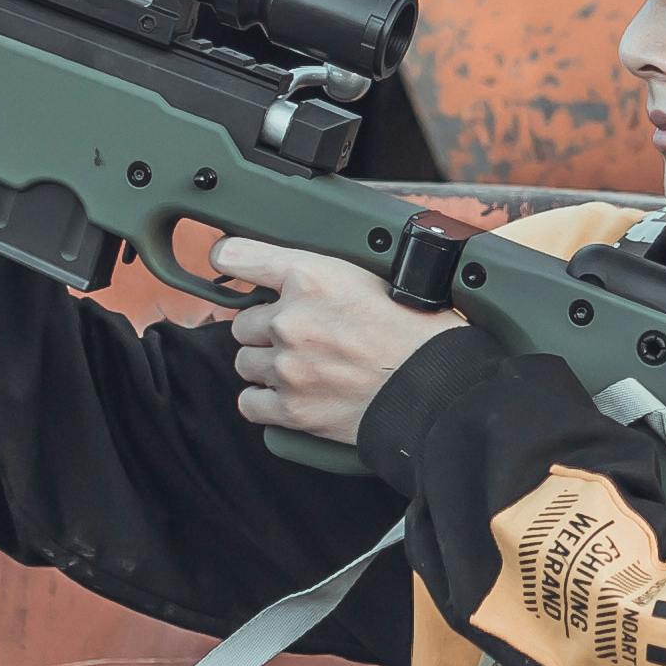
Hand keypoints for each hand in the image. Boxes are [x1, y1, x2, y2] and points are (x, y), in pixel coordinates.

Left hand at [210, 236, 450, 446]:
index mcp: (313, 276)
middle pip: (243, 321)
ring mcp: (288, 367)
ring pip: (245, 361)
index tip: (226, 262)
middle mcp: (291, 319)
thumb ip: (328, 275)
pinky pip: (250, 402)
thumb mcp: (377, 277)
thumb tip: (301, 275)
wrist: (438, 388)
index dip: (229, 259)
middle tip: (303, 335)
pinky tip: (289, 395)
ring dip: (266, 365)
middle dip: (267, 328)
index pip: (238, 256)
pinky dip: (265, 401)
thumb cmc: (421, 333)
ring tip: (302, 368)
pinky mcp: (292, 409)